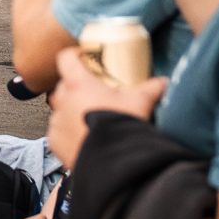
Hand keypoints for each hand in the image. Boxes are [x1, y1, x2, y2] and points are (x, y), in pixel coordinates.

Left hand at [46, 47, 168, 168]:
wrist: (114, 162)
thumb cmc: (123, 127)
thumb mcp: (141, 102)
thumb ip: (152, 88)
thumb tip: (164, 82)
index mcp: (78, 85)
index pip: (66, 59)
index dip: (73, 56)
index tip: (81, 58)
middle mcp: (63, 101)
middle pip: (64, 86)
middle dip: (76, 88)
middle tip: (93, 94)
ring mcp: (57, 121)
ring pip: (61, 109)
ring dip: (72, 111)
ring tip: (91, 118)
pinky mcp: (55, 141)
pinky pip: (58, 131)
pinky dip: (68, 132)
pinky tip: (85, 136)